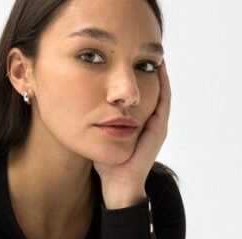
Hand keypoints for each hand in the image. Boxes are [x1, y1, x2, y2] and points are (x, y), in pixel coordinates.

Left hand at [93, 60, 171, 206]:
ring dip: (158, 73)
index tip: (128, 60)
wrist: (118, 185)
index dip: (137, 77)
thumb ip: (94, 123)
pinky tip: (158, 68)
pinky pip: (164, 101)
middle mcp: (150, 122)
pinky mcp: (158, 130)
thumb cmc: (107, 164)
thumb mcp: (99, 136)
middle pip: (152, 90)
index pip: (140, 95)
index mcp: (137, 124)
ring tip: (154, 54)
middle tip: (143, 51)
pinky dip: (162, 84)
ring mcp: (156, 126)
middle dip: (148, 71)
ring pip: (161, 92)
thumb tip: (77, 107)